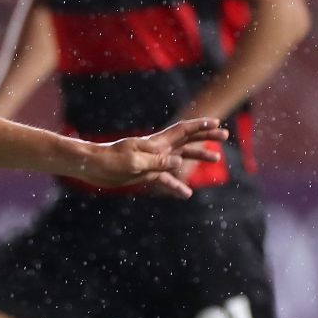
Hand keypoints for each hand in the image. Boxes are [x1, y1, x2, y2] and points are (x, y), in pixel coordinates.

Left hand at [80, 117, 227, 197]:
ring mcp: (153, 161)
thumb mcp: (134, 162)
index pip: (182, 131)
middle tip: (225, 136)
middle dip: (206, 138)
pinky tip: (186, 194)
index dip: (200, 126)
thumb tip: (177, 162)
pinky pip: (165, 180)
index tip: (217, 123)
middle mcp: (158, 150)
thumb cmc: (110, 161)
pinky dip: (176, 185)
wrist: (92, 167)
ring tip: (216, 158)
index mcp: (156, 143)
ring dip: (197, 157)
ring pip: (180, 159)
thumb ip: (157, 162)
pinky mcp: (146, 173)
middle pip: (187, 141)